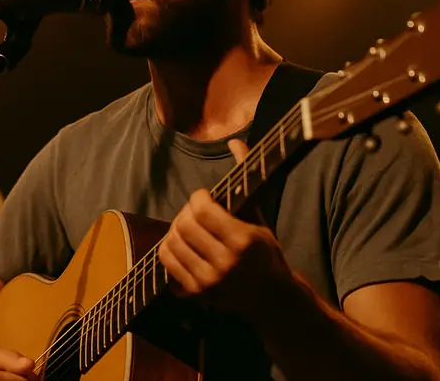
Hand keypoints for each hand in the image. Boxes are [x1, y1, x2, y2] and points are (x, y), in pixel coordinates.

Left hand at [157, 139, 293, 318]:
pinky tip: (184, 246)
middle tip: (195, 212)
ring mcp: (209, 281)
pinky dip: (170, 250)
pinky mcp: (197, 294)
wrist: (271, 298)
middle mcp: (225, 262)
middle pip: (183, 225)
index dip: (198, 197)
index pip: (202, 208)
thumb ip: (246, 177)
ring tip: (189, 228)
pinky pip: (167, 263)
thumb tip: (235, 141)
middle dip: (185, 212)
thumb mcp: (260, 214)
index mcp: (243, 240)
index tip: (205, 196)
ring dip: (175, 230)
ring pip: (171, 243)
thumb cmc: (265, 251)